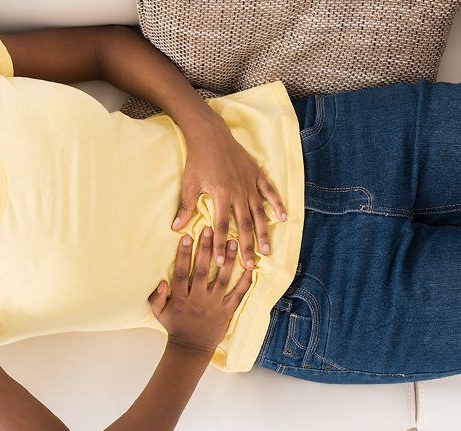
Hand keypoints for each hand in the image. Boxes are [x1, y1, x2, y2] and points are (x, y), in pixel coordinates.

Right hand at [148, 227, 252, 353]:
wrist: (191, 348)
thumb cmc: (174, 327)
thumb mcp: (159, 313)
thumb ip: (157, 297)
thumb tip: (162, 281)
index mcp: (180, 299)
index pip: (181, 273)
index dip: (184, 255)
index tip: (187, 237)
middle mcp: (197, 300)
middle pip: (201, 271)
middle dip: (205, 250)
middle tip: (209, 230)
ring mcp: (214, 306)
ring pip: (221, 279)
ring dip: (227, 260)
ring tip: (231, 241)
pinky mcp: (227, 312)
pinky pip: (238, 294)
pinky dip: (245, 281)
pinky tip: (250, 267)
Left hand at [172, 119, 286, 268]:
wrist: (210, 135)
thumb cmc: (197, 160)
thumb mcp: (189, 184)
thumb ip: (185, 208)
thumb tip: (176, 229)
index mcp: (220, 195)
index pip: (222, 226)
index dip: (222, 245)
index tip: (222, 262)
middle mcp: (238, 192)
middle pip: (244, 224)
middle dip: (247, 246)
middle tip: (250, 266)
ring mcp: (249, 183)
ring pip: (259, 213)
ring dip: (263, 232)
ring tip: (266, 251)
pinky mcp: (257, 174)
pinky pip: (270, 192)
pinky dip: (277, 205)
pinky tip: (284, 218)